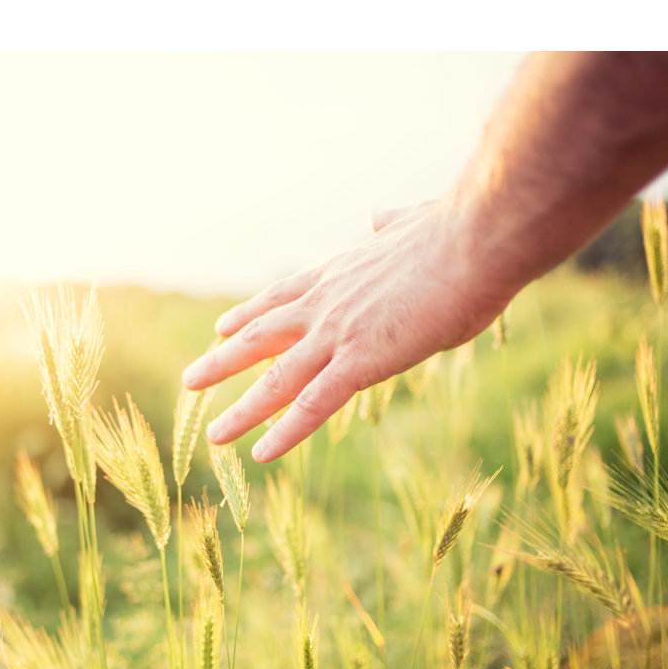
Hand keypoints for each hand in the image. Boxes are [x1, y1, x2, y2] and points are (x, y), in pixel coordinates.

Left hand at [180, 200, 508, 462]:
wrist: (476, 238)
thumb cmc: (457, 232)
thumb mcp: (413, 221)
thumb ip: (389, 224)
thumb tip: (378, 214)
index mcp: (338, 273)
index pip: (280, 298)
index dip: (248, 315)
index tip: (221, 327)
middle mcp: (325, 304)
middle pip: (260, 338)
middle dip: (223, 361)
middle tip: (190, 380)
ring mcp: (338, 334)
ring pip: (276, 380)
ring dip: (241, 410)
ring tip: (213, 434)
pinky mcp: (362, 360)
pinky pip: (313, 404)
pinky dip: (286, 432)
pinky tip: (261, 454)